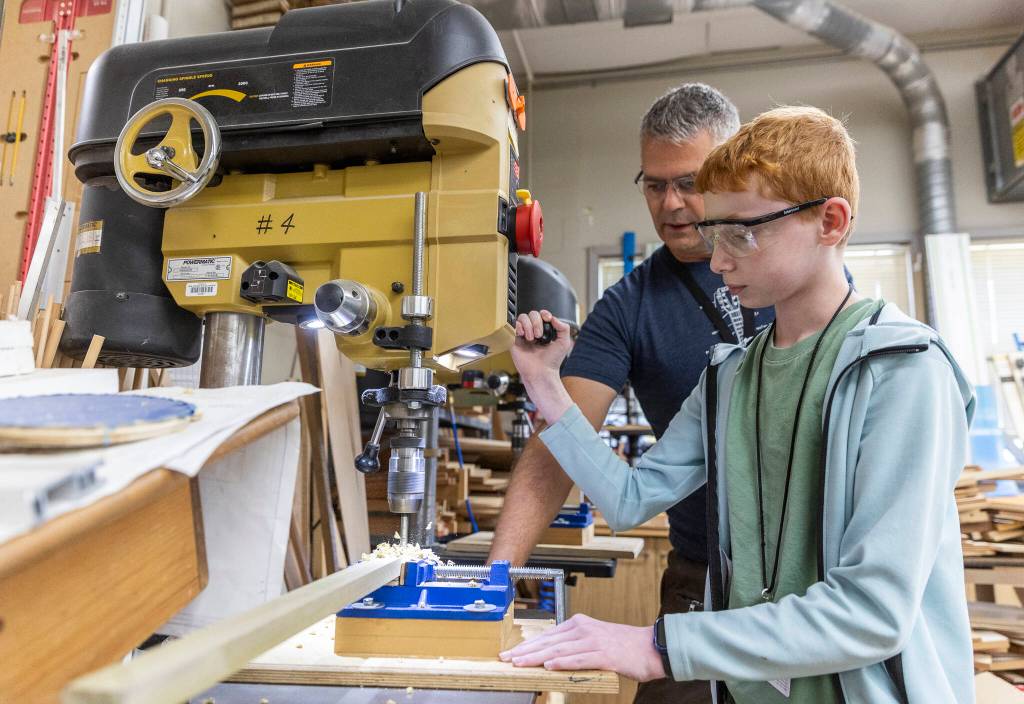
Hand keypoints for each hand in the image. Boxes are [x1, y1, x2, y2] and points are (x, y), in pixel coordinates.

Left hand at [499, 614, 666, 682]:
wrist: (651, 647)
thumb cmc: (622, 647)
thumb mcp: (593, 641)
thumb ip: (573, 648)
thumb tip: (549, 659)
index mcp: (579, 624)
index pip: (547, 635)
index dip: (526, 645)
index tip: (510, 653)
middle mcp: (584, 629)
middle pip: (548, 641)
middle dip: (524, 651)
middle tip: (505, 658)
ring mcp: (594, 641)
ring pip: (559, 650)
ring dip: (537, 657)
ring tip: (519, 663)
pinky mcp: (605, 654)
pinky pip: (579, 659)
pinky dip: (563, 663)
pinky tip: (549, 666)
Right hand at [511, 310, 573, 422]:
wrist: (542, 372)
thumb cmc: (552, 361)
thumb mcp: (564, 342)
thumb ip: (563, 327)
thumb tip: (553, 318)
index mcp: (544, 331)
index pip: (541, 315)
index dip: (544, 314)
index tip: (547, 319)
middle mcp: (533, 331)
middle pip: (532, 314)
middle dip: (537, 322)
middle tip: (539, 335)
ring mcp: (523, 335)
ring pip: (522, 317)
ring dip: (528, 325)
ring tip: (531, 338)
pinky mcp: (514, 340)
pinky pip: (513, 325)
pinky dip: (518, 327)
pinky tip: (523, 336)